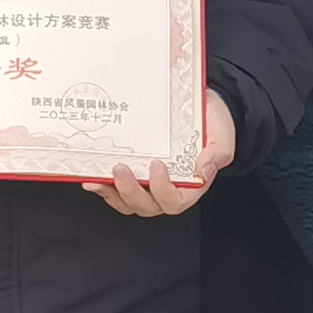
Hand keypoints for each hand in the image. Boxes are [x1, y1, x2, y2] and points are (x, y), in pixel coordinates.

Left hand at [90, 88, 235, 219]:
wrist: (202, 107)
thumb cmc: (211, 124)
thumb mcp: (222, 137)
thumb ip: (216, 155)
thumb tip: (204, 170)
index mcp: (189, 186)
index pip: (174, 201)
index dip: (162, 190)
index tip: (156, 165)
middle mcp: (165, 189)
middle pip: (145, 205)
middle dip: (129, 191)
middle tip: (120, 168)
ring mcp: (146, 183)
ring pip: (126, 201)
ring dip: (110, 192)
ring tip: (95, 178)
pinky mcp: (132, 172)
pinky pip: (114, 188)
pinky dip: (102, 184)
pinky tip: (89, 175)